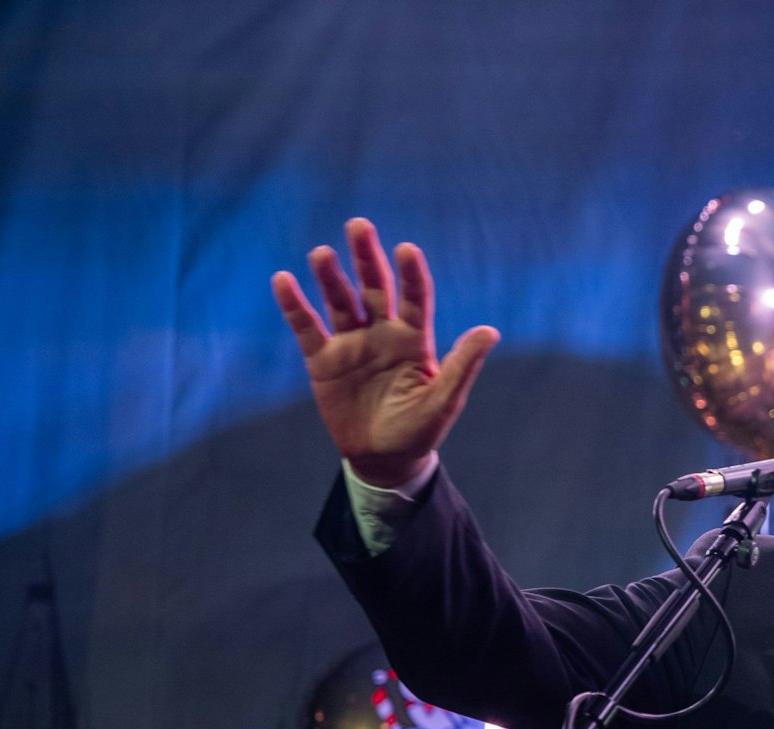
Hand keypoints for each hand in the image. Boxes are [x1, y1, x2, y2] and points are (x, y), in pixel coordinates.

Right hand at [271, 217, 498, 487]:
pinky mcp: (323, 360)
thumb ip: (463, 365)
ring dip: (331, 277)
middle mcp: (382, 333)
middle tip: (358, 225)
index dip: (411, 274)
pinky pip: (307, 328)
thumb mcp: (444, 400)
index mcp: (414, 340)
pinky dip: (295, 305)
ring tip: (322, 254)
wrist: (383, 458)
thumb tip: (490, 331)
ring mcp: (352, 344)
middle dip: (366, 258)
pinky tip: (283, 280)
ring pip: (340, 301)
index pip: (415, 298)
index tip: (407, 250)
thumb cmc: (420, 429)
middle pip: (374, 287)